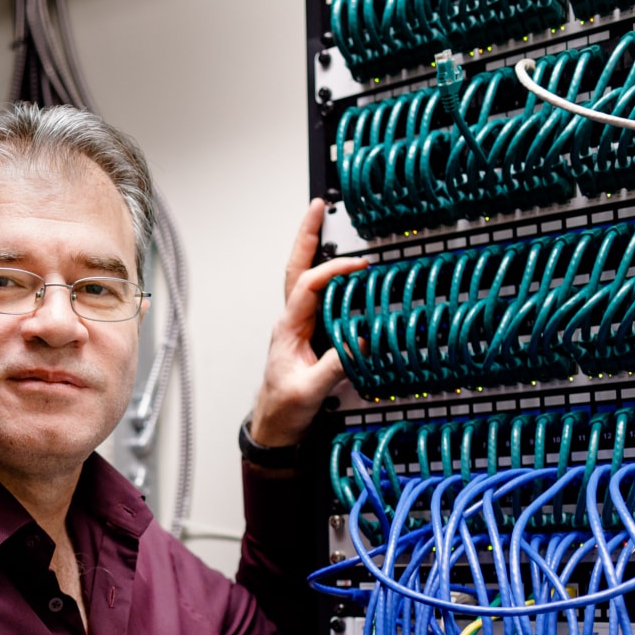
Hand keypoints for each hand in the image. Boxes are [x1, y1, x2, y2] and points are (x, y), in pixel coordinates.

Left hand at [248, 199, 366, 447]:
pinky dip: (328, 276)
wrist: (274, 427)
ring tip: (324, 221)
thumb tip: (360, 341)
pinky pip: (318, 297)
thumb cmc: (285, 409)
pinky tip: (340, 267)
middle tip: (317, 207)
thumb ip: (336, 365)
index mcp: (288, 329)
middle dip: (307, 236)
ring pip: (304, 278)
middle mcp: (291, 321)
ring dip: (314, 249)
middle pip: (297, 269)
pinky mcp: (308, 333)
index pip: (309, 287)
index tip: (359, 266)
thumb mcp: (311, 391)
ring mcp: (298, 325)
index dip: (333, 272)